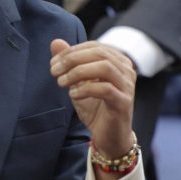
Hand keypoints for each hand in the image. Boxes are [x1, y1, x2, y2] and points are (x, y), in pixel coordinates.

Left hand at [49, 38, 135, 159]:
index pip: (95, 46)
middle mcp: (127, 70)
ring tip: (62, 83)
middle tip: (54, 71)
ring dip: (78, 72)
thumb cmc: (95, 108)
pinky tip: (73, 95)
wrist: (109, 137)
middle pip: (99, 53)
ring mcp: (127, 86)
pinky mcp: (124, 103)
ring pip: (104, 67)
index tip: (53, 63)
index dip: (71, 51)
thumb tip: (55, 42)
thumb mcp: (77, 83)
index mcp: (118, 61)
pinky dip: (85, 90)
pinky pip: (105, 89)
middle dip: (72, 59)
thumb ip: (69, 62)